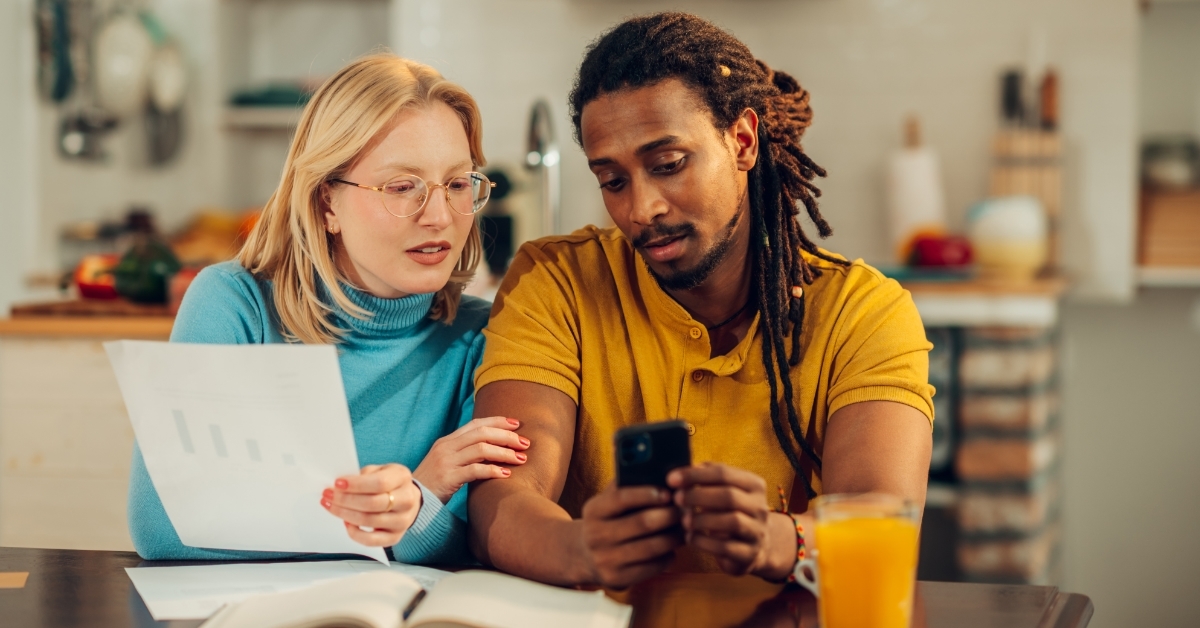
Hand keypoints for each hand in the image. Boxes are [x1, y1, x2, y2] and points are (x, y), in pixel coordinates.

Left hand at [322, 463, 421, 546]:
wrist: (407, 498)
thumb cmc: (389, 483)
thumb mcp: (380, 470)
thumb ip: (363, 475)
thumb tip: (340, 486)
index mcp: (402, 478)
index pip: (379, 483)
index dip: (356, 485)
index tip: (337, 483)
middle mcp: (407, 500)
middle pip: (372, 503)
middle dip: (345, 500)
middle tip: (329, 495)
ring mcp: (402, 521)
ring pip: (369, 521)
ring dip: (345, 514)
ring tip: (331, 506)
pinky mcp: (395, 537)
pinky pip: (371, 540)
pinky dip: (354, 533)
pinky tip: (346, 522)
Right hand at [413, 416, 529, 503]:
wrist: (411, 499)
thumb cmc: (432, 483)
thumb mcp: (445, 461)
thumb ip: (462, 452)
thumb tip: (489, 448)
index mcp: (447, 441)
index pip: (476, 424)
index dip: (498, 421)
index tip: (517, 424)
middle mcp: (447, 447)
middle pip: (482, 433)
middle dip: (507, 436)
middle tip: (525, 443)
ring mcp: (446, 461)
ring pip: (482, 449)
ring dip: (505, 453)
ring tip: (521, 459)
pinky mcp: (448, 478)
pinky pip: (475, 470)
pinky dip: (493, 470)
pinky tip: (506, 474)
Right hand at [578, 481, 683, 588]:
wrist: (584, 555)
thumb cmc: (607, 521)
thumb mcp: (606, 502)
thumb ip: (625, 485)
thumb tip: (652, 466)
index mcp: (594, 510)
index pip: (622, 498)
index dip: (647, 494)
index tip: (668, 492)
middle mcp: (596, 535)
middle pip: (642, 523)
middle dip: (669, 515)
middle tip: (685, 510)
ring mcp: (606, 559)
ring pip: (652, 546)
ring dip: (674, 536)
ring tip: (684, 528)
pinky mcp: (617, 578)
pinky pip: (652, 567)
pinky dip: (668, 556)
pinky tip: (672, 548)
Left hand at [668, 463, 794, 579]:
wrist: (755, 546)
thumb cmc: (729, 512)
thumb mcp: (722, 492)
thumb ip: (705, 479)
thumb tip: (680, 475)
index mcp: (754, 485)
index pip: (723, 473)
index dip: (695, 475)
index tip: (671, 479)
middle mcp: (760, 507)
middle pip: (729, 496)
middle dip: (698, 496)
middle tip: (677, 499)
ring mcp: (757, 531)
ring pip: (732, 521)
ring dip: (703, 520)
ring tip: (684, 521)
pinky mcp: (750, 554)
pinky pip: (726, 547)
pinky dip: (704, 542)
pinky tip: (691, 537)